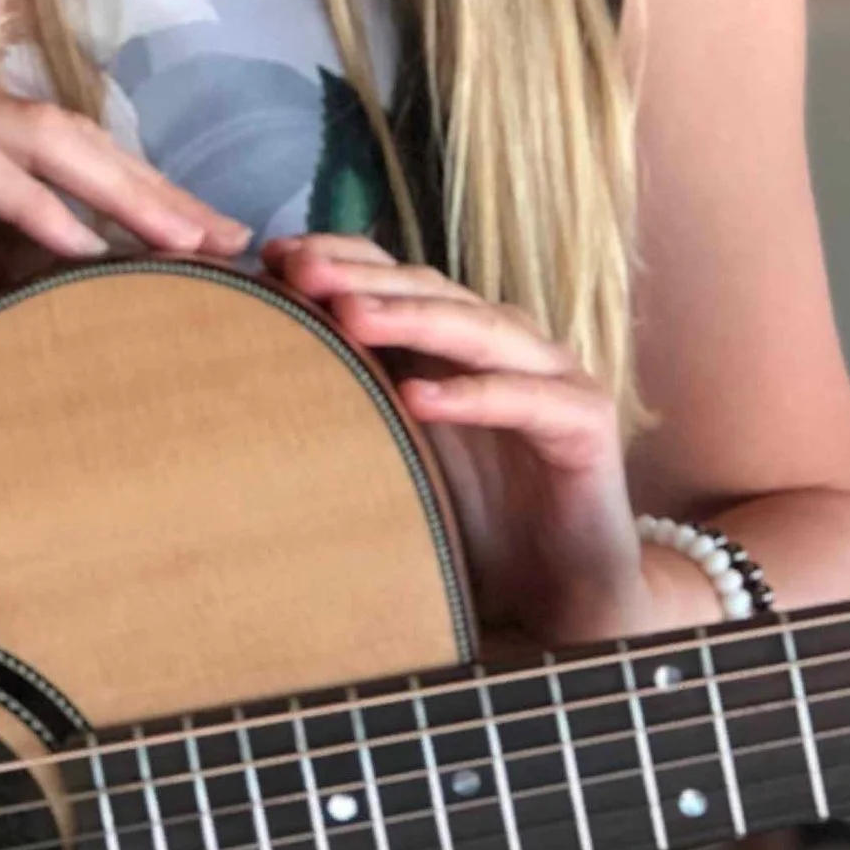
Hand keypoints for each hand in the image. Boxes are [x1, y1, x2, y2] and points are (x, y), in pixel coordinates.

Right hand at [0, 57, 247, 299]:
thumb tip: (10, 285)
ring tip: (182, 244)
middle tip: (228, 244)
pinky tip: (78, 243)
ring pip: (37, 138)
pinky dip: (29, 202)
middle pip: (71, 135)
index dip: (128, 192)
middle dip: (155, 189)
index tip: (190, 246)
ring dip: (118, 190)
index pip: (52, 151)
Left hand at [260, 234, 694, 644]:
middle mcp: (509, 346)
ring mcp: (554, 377)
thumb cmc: (477, 522)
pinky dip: (473, 396)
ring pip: (478, 330)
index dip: (343, 260)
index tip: (274, 256)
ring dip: (412, 319)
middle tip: (301, 272)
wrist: (567, 593)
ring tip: (349, 317)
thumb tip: (261, 366)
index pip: (401, 280)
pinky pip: (527, 400)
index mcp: (462, 344)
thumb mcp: (402, 453)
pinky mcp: (588, 422)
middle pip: (433, 292)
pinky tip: (419, 397)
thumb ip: (357, 402)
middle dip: (365, 279)